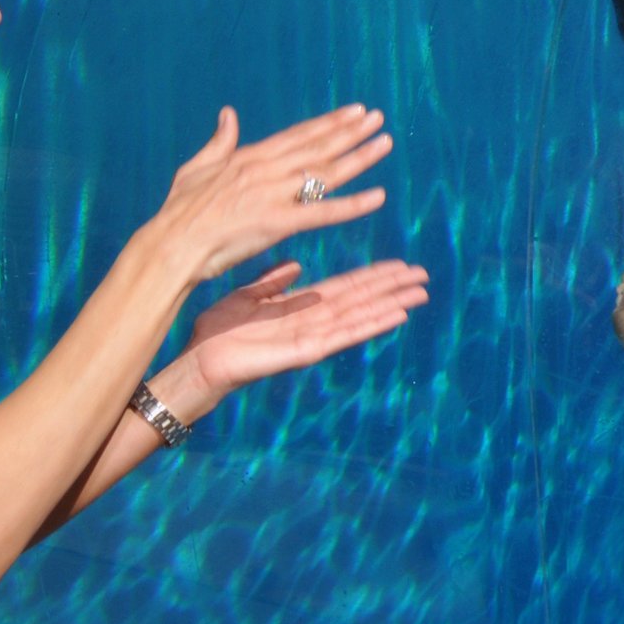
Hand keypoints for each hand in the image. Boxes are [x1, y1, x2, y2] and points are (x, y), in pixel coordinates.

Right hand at [152, 105, 394, 286]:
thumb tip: (228, 113)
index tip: (353, 111)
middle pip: (318, 147)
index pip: (299, 135)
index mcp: (250, 156)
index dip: (328, 123)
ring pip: (326, 173)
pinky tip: (378, 197)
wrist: (172, 242)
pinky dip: (353, 205)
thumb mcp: (197, 167)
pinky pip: (324, 212)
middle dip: (350, 131)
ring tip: (384, 143)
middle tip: (377, 118)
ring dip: (359, 157)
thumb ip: (219, 141)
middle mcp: (266, 169)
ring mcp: (274, 194)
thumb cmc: (179, 210)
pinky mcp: (278, 222)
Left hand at [165, 258, 431, 415]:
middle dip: (392, 288)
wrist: (200, 358)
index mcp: (301, 306)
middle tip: (423, 275)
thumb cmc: (217, 331)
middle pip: (362, 300)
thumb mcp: (248, 296)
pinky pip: (345, 335)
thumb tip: (296, 266)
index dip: (373, 276)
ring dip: (390, 305)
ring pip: (360, 316)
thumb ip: (273, 282)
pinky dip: (372, 325)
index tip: (399, 265)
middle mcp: (314, 321)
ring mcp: (314, 337)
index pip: (347, 287)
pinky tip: (395, 315)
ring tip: (419, 294)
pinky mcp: (307, 351)